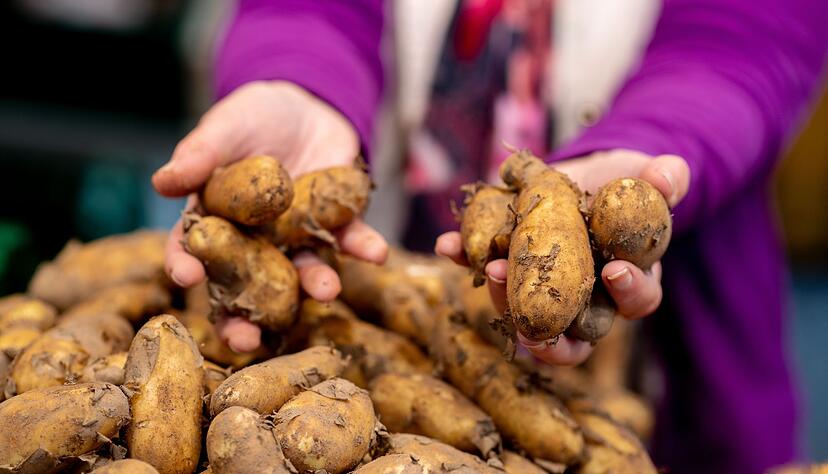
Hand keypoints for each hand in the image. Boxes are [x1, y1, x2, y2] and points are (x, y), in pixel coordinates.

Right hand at [152, 81, 387, 351]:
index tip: (186, 279)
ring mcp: (298, 237)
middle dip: (245, 317)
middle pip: (246, 286)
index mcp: (217, 219)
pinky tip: (377, 253)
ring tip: (326, 292)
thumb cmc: (254, 117)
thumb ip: (200, 154)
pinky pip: (350, 241)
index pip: (194, 248)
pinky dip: (363, 247)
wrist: (309, 105)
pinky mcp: (336, 224)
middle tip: (246, 342)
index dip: (186, 265)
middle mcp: (256, 241)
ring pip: (302, 271)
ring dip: (315, 284)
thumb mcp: (227, 126)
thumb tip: (161, 182)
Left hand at [435, 150, 689, 365]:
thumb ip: (664, 180)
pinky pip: (483, 268)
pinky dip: (464, 258)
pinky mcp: (506, 264)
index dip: (629, 292)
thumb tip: (671, 174)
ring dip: (504, 295)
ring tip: (492, 270)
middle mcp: (583, 298)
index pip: (635, 301)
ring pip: (523, 310)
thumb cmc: (624, 185)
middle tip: (536, 322)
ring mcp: (540, 287)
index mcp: (626, 283)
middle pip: (572, 332)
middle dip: (552, 329)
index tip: (615, 270)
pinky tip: (449, 246)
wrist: (583, 173)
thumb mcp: (646, 178)